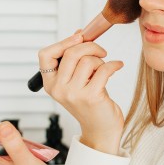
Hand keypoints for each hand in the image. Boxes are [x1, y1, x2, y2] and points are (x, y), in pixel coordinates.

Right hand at [39, 33, 125, 153]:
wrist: (100, 130)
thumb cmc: (89, 103)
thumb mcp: (76, 81)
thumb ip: (74, 59)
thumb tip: (80, 34)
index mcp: (50, 84)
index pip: (45, 55)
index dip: (62, 42)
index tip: (79, 38)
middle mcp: (58, 89)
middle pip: (71, 53)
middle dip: (90, 46)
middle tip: (100, 52)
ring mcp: (73, 94)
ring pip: (88, 60)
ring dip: (100, 60)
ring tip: (104, 69)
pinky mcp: (91, 97)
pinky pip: (104, 69)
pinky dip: (114, 64)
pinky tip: (118, 66)